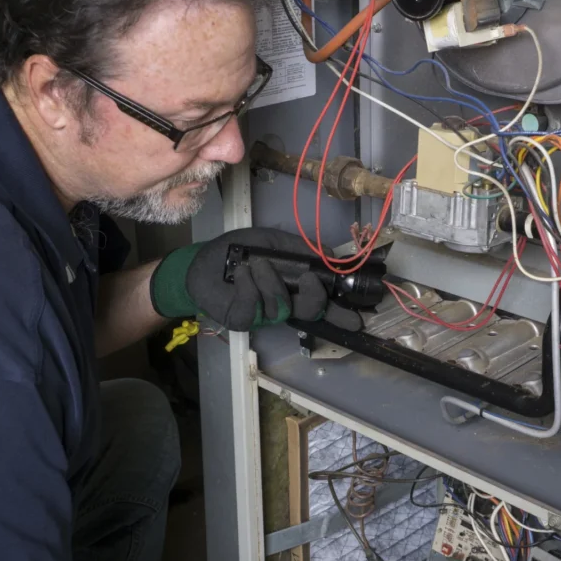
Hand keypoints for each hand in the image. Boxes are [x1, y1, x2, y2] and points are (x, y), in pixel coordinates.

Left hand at [151, 228, 362, 332]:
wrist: (202, 260)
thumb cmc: (238, 251)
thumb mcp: (272, 241)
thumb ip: (300, 248)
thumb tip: (330, 253)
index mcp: (294, 288)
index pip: (322, 304)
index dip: (340, 313)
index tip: (358, 319)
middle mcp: (283, 304)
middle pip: (309, 312)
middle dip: (314, 298)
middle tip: (310, 280)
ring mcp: (263, 315)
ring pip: (281, 307)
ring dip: (271, 282)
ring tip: (256, 264)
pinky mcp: (242, 319)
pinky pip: (254, 308)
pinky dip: (249, 286)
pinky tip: (242, 273)